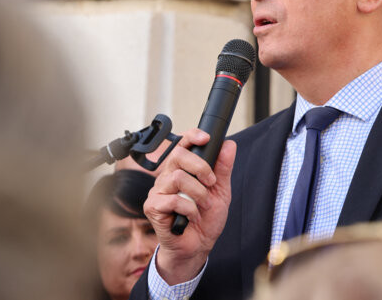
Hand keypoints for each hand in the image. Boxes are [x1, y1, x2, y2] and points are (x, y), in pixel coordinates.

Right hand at [143, 128, 235, 284]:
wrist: (198, 246)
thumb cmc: (206, 218)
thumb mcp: (221, 191)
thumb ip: (223, 168)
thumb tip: (229, 145)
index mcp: (182, 170)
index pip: (181, 144)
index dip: (191, 136)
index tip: (206, 138)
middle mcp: (167, 177)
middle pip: (178, 154)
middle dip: (201, 167)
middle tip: (211, 183)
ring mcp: (158, 191)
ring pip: (177, 177)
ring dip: (198, 193)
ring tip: (203, 205)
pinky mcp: (153, 207)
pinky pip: (173, 199)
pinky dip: (189, 209)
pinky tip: (192, 216)